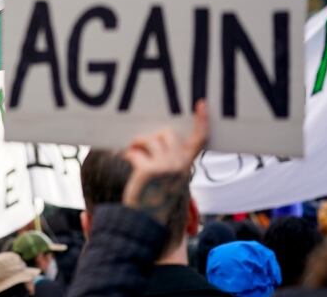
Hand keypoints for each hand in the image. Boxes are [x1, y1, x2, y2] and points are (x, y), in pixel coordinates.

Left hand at [121, 100, 208, 224]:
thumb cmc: (154, 198)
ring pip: (148, 141)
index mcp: (185, 166)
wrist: (145, 223)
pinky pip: (134, 152)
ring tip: (131, 156)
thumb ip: (169, 160)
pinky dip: (126, 156)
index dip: (202, 121)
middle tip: (140, 149)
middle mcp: (179, 165)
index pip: (199, 140)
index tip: (202, 103)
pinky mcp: (148, 170)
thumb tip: (157, 136)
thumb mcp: (169, 179)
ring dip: (136, 146)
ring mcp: (165, 167)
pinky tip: (124, 162)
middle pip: (166, 134)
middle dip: (151, 138)